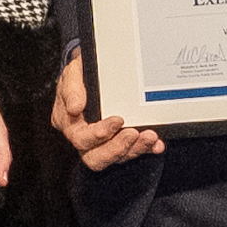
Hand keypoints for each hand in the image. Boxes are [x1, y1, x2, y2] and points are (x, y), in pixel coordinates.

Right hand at [54, 47, 160, 171]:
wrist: (93, 69)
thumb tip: (74, 108)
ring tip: (150, 136)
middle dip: (118, 148)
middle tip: (133, 134)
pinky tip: (157, 144)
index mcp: (69, 123)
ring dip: (136, 148)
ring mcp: (104, 141)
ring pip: (118, 156)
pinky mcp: (121, 141)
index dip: (99, 134)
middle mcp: (85, 136)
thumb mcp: (73, 73)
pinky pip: (133, 150)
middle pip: (97, 157)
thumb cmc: (81, 74)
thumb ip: (71, 88)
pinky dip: (146, 148)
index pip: (81, 138)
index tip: (118, 120)